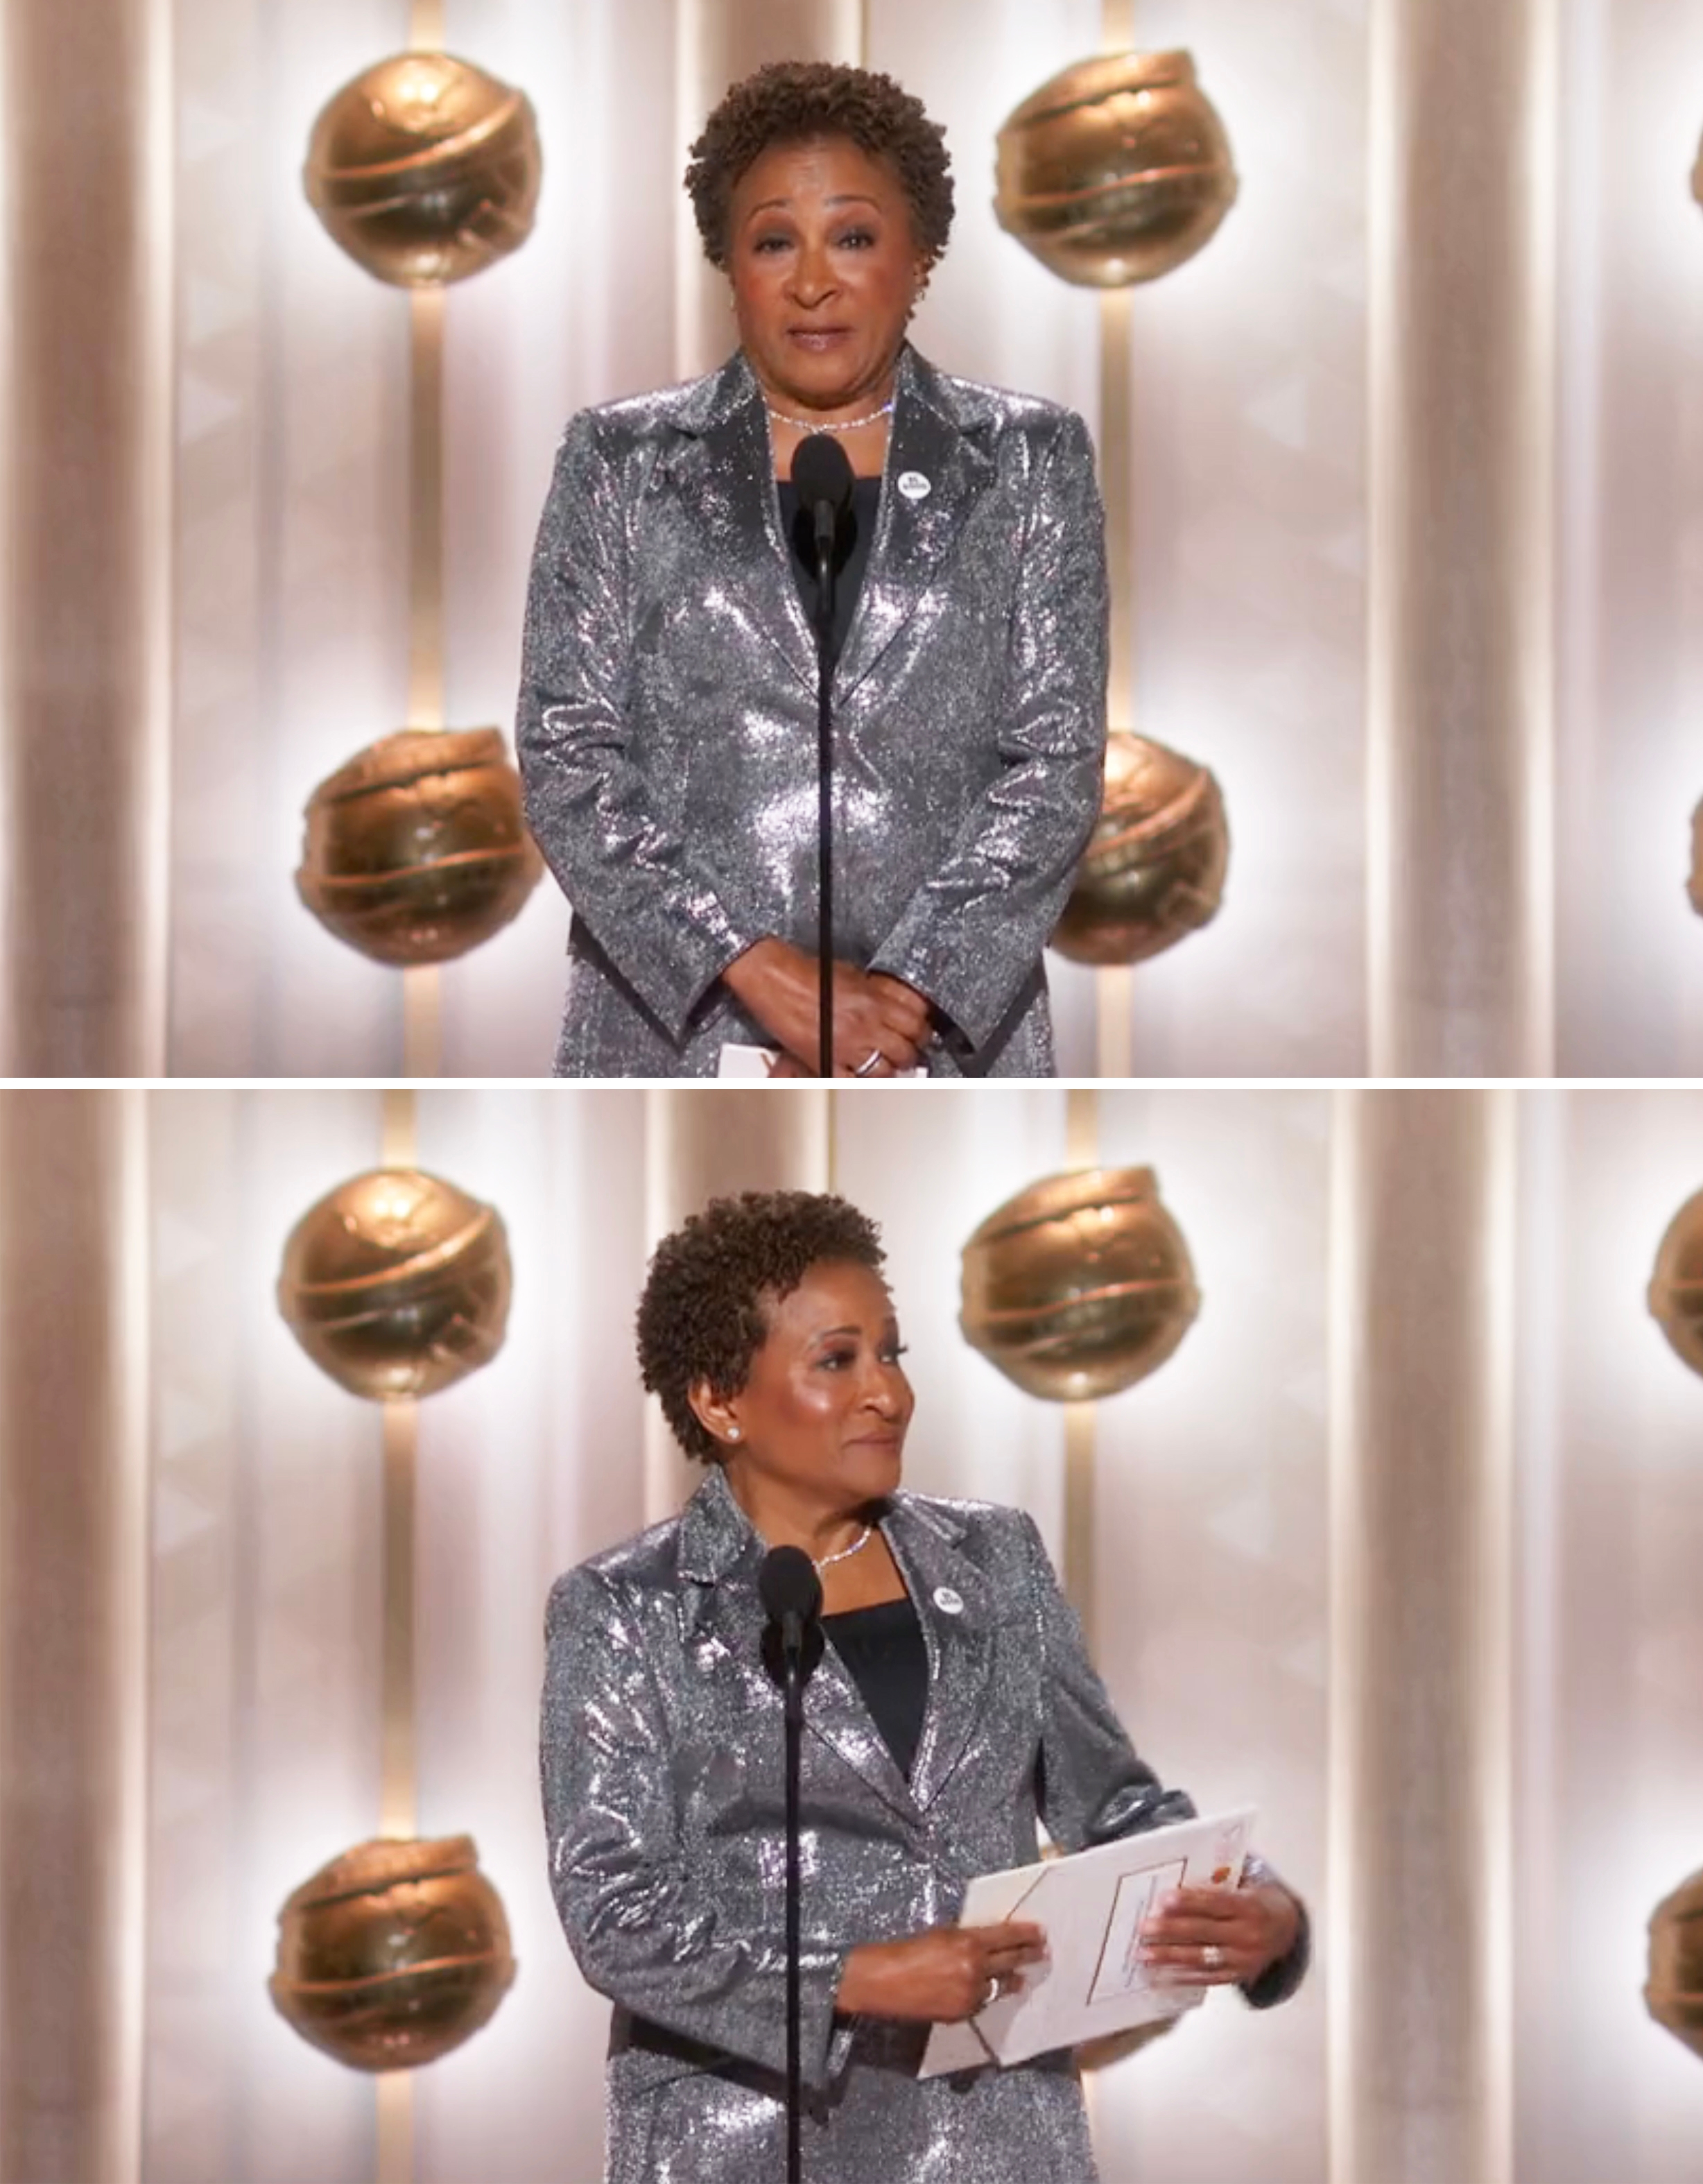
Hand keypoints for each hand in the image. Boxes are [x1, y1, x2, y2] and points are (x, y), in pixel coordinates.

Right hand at [722, 939, 929, 1075]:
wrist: (774, 978)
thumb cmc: (806, 972)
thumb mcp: (854, 973)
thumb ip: (879, 991)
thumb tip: (897, 1003)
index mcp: (874, 999)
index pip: (916, 1020)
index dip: (922, 1027)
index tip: (919, 1031)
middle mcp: (865, 1023)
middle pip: (906, 1048)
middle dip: (911, 1051)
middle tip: (908, 1051)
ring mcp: (846, 1045)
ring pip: (886, 1070)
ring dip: (890, 1069)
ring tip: (888, 1066)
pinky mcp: (826, 1061)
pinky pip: (853, 1082)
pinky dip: (861, 1082)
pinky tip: (863, 1077)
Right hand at [835, 1921, 1046, 2022]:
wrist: (884, 1980)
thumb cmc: (909, 1950)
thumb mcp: (943, 1934)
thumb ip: (969, 1940)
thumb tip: (991, 1944)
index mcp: (968, 1942)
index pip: (1006, 1936)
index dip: (1025, 1934)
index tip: (1039, 1932)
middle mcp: (974, 1968)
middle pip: (1010, 1961)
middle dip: (1028, 1955)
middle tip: (1042, 1952)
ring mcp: (970, 1994)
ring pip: (999, 1985)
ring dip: (1011, 1979)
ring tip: (1021, 1977)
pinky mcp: (962, 2014)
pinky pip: (982, 2002)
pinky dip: (986, 1995)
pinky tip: (989, 1991)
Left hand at [1136, 1880, 1300, 1987]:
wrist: (1286, 1929)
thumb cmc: (1255, 1899)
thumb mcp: (1247, 1884)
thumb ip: (1219, 1883)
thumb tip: (1180, 1878)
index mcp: (1250, 1906)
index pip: (1216, 1903)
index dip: (1190, 1902)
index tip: (1163, 1900)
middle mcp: (1248, 1935)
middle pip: (1204, 1932)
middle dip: (1171, 1931)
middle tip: (1143, 1928)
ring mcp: (1243, 1960)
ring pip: (1202, 1958)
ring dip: (1170, 1957)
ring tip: (1144, 1954)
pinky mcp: (1237, 1976)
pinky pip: (1206, 1978)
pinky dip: (1182, 1977)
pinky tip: (1161, 1974)